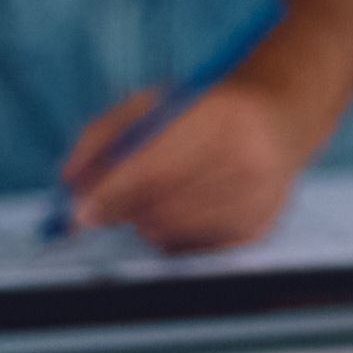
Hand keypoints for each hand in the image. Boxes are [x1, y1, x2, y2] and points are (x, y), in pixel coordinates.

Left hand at [60, 62, 323, 251]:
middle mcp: (248, 159)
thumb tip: (70, 181)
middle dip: (124, 210)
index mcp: (223, 115)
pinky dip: (172, 235)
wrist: (282, 115)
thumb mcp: (156, 102)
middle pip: (159, 207)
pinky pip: (191, 250)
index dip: (110, 195)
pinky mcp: (259, 227)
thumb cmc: (209, 109)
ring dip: (146, 222)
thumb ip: (104, 135)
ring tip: (155, 198)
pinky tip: (182, 209)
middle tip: (112, 203)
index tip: (80, 213)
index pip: (153, 168)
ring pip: (171, 232)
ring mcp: (259, 197)